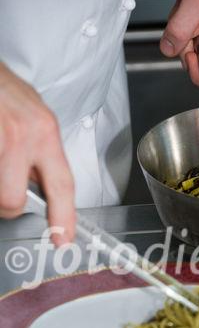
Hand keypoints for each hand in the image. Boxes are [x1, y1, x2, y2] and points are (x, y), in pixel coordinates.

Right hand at [0, 62, 74, 244]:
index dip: (63, 217)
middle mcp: (21, 136)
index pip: (62, 184)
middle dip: (7, 203)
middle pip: (12, 199)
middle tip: (6, 186)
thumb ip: (41, 154)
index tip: (63, 238)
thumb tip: (42, 187)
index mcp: (44, 131)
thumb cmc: (5, 89)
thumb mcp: (36, 117)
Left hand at [160, 0, 198, 84]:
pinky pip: (192, 33)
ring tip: (191, 9)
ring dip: (184, 30)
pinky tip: (189, 8)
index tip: (191, 57)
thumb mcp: (196, 4)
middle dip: (188, 46)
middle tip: (190, 23)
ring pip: (194, 48)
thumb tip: (168, 49)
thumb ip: (178, 31)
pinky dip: (185, 21)